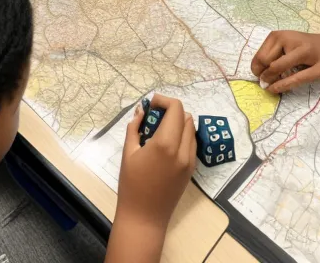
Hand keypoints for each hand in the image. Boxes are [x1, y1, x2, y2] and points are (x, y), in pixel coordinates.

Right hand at [116, 95, 196, 229]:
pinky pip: (191, 144)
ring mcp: (190, 160)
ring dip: (177, 123)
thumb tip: (141, 111)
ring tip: (159, 130)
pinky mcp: (191, 170)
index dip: (164, 101)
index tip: (151, 105)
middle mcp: (182, 149)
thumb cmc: (131, 186)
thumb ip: (135, 128)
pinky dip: (182, 136)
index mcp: (166, 143)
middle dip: (170, 111)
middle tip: (153, 117)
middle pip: (185, 116)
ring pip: (191, 129)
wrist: (144, 218)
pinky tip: (166, 144)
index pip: (176, 108)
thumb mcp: (128, 153)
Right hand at [251, 30, 319, 93]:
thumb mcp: (318, 74)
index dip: (269, 80)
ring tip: (272, 75)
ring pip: (260, 54)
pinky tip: (273, 66)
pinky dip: (264, 61)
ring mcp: (279, 34)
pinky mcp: (275, 34)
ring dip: (262, 67)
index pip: (276, 66)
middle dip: (263, 73)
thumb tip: (272, 88)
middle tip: (270, 83)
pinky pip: (262, 50)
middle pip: (264, 59)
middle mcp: (286, 37)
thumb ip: (295, 81)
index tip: (268, 89)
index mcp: (300, 49)